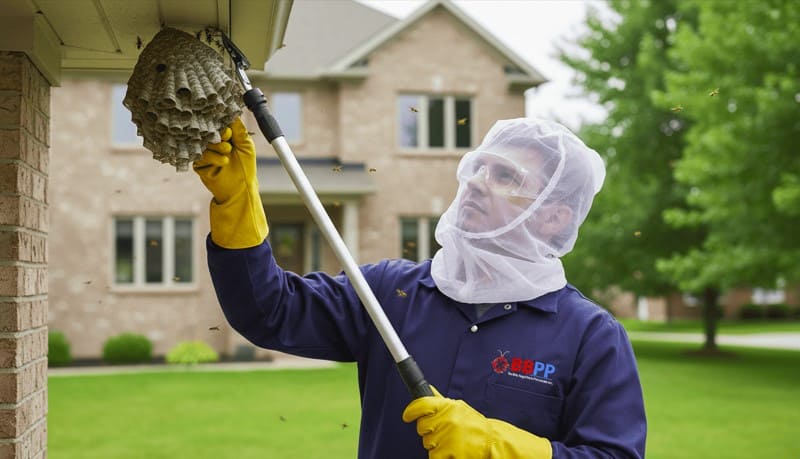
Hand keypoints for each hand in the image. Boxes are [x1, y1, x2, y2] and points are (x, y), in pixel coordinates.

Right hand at [193, 118, 267, 247]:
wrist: (240, 190)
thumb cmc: (245, 168)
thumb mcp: (246, 146)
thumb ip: (239, 130)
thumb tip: (232, 112)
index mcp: (224, 135)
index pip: (218, 122)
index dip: (222, 121)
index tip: (229, 126)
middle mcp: (212, 141)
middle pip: (208, 129)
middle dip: (219, 133)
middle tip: (228, 138)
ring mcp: (204, 151)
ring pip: (204, 141)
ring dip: (217, 145)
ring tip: (228, 152)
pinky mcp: (198, 162)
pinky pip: (200, 154)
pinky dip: (212, 156)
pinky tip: (223, 161)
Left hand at [402, 387, 551, 458]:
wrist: (493, 442)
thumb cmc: (474, 425)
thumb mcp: (459, 408)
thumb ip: (441, 401)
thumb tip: (428, 390)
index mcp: (448, 406)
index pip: (421, 404)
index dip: (411, 411)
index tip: (407, 416)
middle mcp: (447, 419)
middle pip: (421, 427)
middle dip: (429, 431)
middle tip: (444, 432)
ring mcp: (448, 437)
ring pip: (427, 444)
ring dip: (436, 445)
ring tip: (452, 442)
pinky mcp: (451, 453)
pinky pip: (434, 457)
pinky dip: (440, 457)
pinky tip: (452, 452)